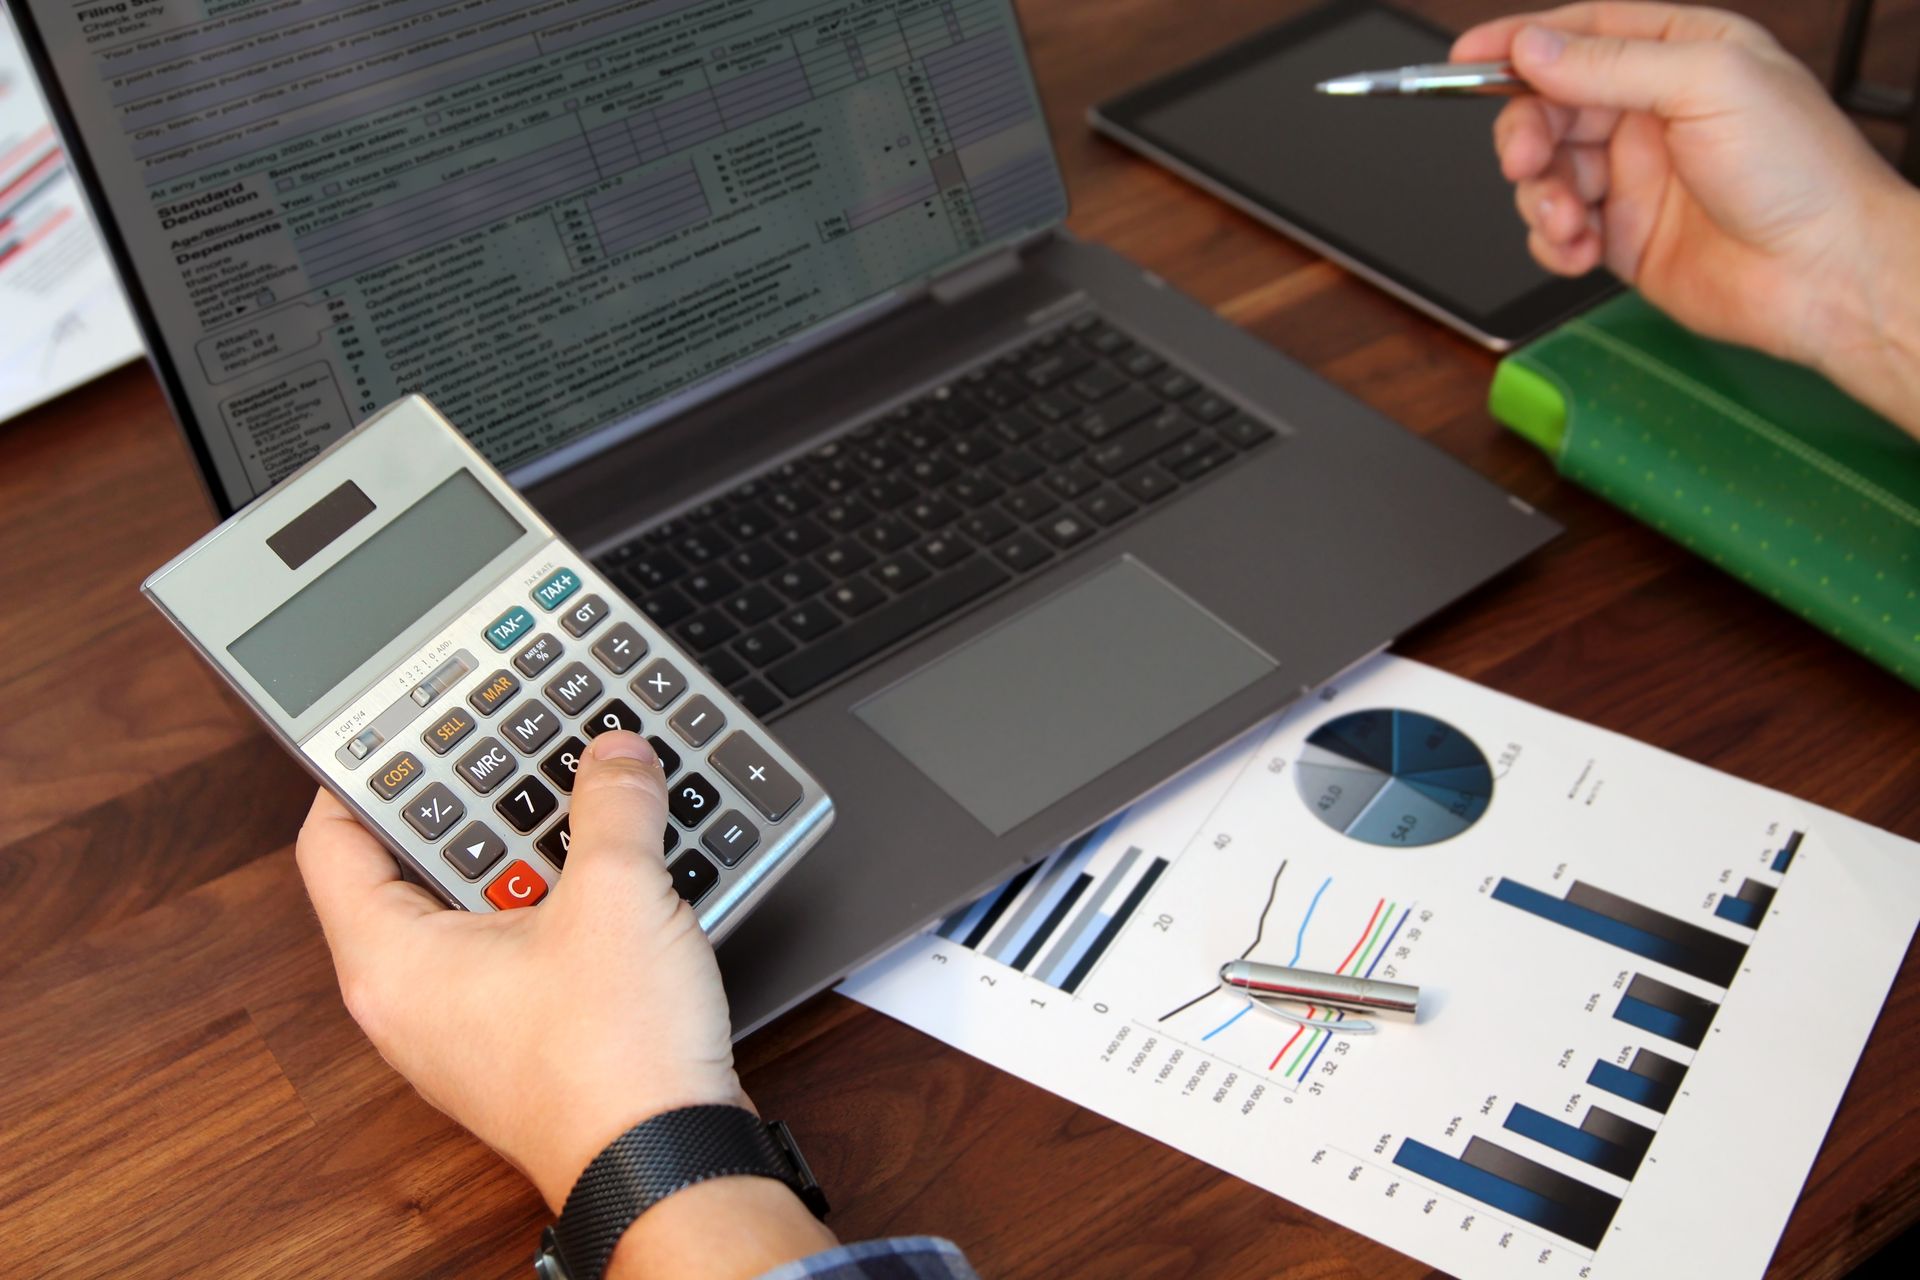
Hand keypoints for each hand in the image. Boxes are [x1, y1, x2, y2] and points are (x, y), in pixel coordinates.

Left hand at [295, 731, 834, 1275]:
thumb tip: (614, 757)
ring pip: (477, 909)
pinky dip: (557, 904)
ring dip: (528, 853)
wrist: (669, 1158)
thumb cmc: (612, 1060)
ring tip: (578, 799)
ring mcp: (466, 1027)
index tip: (402, 725)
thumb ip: (612, 805)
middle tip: (509, 743)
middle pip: (413, 868)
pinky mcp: (522, 1043)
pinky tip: (617, 873)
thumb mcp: (616, 895)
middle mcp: (412, 1000)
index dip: (365, 771)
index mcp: (392, 960)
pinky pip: (521, 950)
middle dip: (471, 802)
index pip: (334, 839)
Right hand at [1455, 3, 1919, 431]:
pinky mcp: (1624, 237)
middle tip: (1526, 160)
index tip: (1464, 60)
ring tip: (1572, 222)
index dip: (1518, 44)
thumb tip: (1535, 50)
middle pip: (1549, 106)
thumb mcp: (1707, 85)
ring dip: (1542, 198)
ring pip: (1546, 173)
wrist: (1826, 274)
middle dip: (1525, 134)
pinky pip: (1557, 232)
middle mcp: (1652, 112)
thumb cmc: (1800, 172)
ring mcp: (1635, 177)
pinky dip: (1553, 243)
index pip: (1580, 34)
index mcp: (1680, 54)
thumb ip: (1612, 64)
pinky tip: (1581, 249)